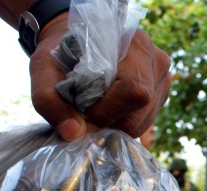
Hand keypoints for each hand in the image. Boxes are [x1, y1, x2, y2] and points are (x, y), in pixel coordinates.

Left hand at [31, 14, 170, 141]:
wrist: (77, 41)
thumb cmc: (62, 51)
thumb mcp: (44, 68)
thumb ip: (49, 99)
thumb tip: (73, 134)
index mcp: (135, 45)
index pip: (133, 92)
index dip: (106, 112)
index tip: (82, 112)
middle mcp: (156, 62)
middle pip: (139, 114)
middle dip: (109, 124)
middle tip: (86, 116)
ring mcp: (162, 80)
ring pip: (142, 123)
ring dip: (115, 125)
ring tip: (97, 110)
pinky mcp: (161, 96)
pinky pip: (144, 123)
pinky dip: (122, 123)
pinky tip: (108, 111)